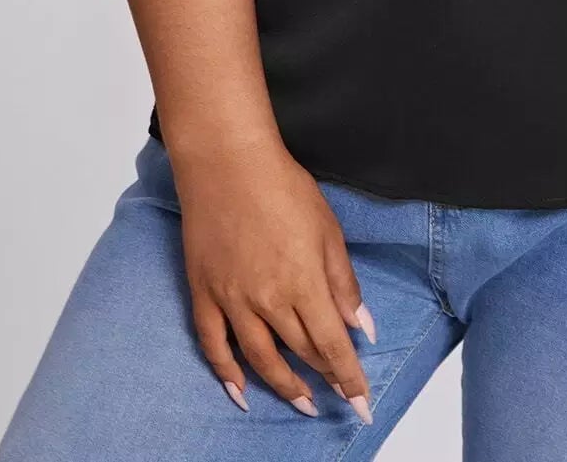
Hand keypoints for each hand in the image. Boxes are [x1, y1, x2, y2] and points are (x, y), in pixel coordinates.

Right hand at [171, 135, 376, 423]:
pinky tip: (241, 392)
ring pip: (259, 359)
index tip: (362, 402)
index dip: (349, 377)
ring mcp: (232, 300)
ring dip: (284, 386)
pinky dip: (226, 373)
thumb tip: (362, 326)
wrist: (227, 163)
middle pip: (300, 352)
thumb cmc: (283, 188)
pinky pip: (213, 345)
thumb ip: (343, 282)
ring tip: (303, 403)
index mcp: (303, 283)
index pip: (331, 345)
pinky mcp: (204, 293)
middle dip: (324, 379)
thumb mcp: (328, 229)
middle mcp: (267, 300)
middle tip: (339, 396)